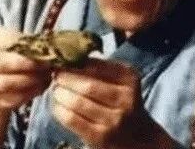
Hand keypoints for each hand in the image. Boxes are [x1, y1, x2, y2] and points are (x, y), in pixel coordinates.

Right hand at [0, 27, 51, 148]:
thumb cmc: (12, 49)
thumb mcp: (18, 39)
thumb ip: (30, 42)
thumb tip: (49, 49)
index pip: (6, 42)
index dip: (26, 49)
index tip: (45, 53)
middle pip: (2, 65)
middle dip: (28, 66)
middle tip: (46, 66)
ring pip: (6, 84)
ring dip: (30, 81)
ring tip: (46, 77)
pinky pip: (9, 100)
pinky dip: (28, 94)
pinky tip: (40, 86)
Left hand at [52, 58, 176, 148]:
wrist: (138, 137)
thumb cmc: (123, 101)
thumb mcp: (120, 80)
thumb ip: (100, 67)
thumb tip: (71, 56)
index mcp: (129, 78)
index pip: (97, 66)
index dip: (76, 63)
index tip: (62, 60)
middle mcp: (125, 99)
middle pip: (87, 85)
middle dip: (66, 78)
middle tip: (56, 75)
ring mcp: (114, 120)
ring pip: (78, 102)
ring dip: (61, 94)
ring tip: (56, 90)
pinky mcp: (101, 138)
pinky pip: (73, 120)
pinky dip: (60, 111)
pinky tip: (57, 106)